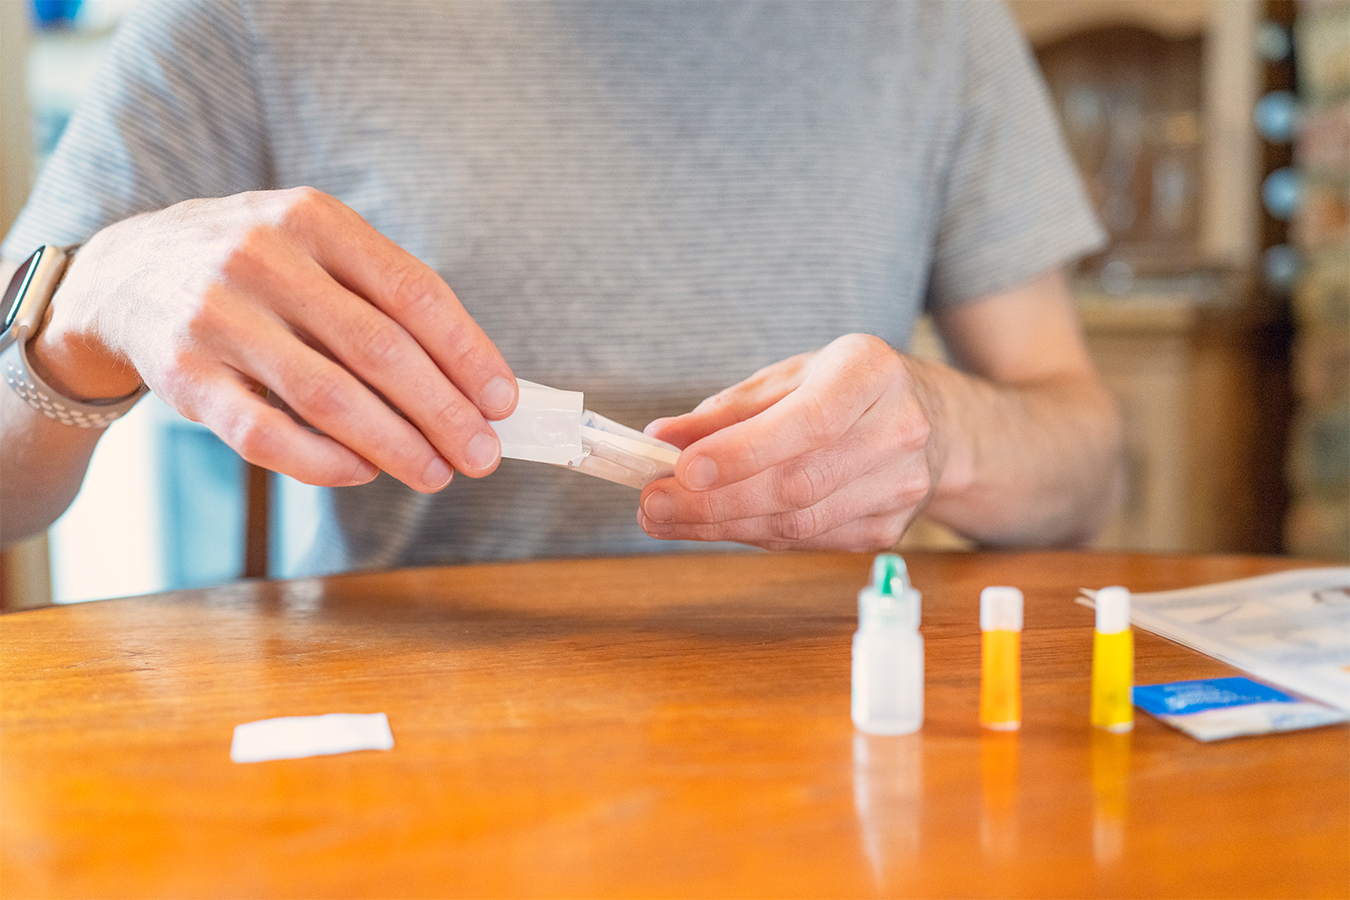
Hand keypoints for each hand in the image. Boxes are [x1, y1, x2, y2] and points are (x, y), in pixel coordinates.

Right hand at [30, 188, 516, 490]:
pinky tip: (365, 471)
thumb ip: (386, 298)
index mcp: (313, 219)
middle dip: (444, 412)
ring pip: (328, 398)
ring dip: (397, 445)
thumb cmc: (257, 269)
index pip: (413, 292)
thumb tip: (475, 384)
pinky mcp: (183, 376)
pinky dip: (325, 462)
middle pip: (379, 350)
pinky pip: (267, 434)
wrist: (126, 274)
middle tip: (483, 454)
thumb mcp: (316, 247)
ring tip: (437, 472)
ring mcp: (217, 318)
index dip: (467, 353)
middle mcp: (262, 259)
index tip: (504, 402)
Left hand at [637, 333, 939, 550]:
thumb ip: (728, 409)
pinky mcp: (890, 529)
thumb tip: (660, 438)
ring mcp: (901, 487)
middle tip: (652, 505)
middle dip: (714, 501)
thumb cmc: (845, 390)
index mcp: (872, 373)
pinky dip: (753, 535)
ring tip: (667, 519)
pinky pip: (808, 540)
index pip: (808, 421)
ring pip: (800, 522)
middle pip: (798, 482)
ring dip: (724, 526)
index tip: (681, 470)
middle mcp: (899, 430)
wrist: (933, 424)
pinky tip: (715, 525)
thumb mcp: (791, 377)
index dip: (743, 452)